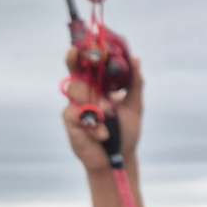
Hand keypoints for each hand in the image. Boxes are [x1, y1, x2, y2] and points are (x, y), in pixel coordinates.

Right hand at [61, 51, 143, 173]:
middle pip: (77, 79)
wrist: (120, 158)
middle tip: (108, 101)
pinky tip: (102, 134)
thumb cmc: (125, 131)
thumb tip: (136, 60)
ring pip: (76, 94)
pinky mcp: (70, 123)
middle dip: (91, 87)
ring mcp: (74, 109)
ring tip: (109, 116)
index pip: (83, 67)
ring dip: (95, 106)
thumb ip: (134, 83)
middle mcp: (82, 96)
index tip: (76, 48)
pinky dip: (94, 125)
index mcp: (96, 87)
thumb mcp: (134, 105)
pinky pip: (77, 115)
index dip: (77, 56)